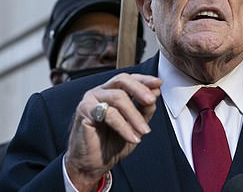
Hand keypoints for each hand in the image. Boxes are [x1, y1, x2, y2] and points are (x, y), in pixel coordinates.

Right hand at [64, 73, 161, 189]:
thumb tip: (155, 92)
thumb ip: (143, 109)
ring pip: (118, 97)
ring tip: (144, 131)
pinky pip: (109, 114)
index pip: (128, 79)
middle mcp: (100, 92)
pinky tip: (132, 137)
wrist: (92, 164)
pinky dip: (124, 126)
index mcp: (111, 92)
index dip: (144, 80)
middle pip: (122, 80)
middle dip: (140, 90)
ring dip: (135, 116)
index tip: (158, 83)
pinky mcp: (84, 111)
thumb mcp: (134, 125)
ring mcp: (90, 100)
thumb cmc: (110, 143)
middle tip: (152, 101)